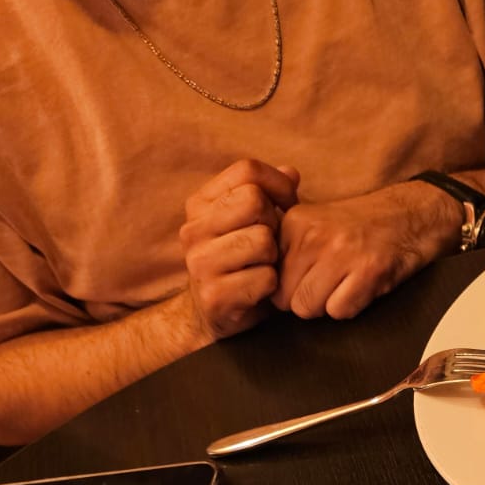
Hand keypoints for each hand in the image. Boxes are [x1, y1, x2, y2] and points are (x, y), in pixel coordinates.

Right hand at [180, 159, 300, 340]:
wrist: (214, 313)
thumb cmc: (243, 261)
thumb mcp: (253, 222)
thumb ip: (271, 195)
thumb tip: (291, 173)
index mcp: (200, 204)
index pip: (247, 170)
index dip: (278, 185)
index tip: (286, 205)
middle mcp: (193, 229)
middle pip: (255, 201)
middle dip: (275, 223)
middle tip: (271, 244)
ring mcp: (200, 263)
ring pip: (263, 240)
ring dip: (275, 257)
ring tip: (264, 266)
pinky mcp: (213, 295)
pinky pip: (266, 278)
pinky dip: (273, 286)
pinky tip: (260, 289)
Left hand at [274, 181, 460, 320]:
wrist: (412, 214)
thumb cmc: (363, 226)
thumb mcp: (315, 222)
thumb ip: (286, 247)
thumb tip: (261, 285)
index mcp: (295, 223)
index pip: (269, 277)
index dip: (287, 287)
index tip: (305, 280)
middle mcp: (313, 236)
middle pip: (285, 299)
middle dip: (305, 300)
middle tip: (329, 284)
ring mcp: (340, 253)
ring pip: (308, 308)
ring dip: (327, 305)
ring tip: (345, 284)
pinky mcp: (367, 271)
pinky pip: (339, 311)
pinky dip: (351, 307)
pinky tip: (362, 286)